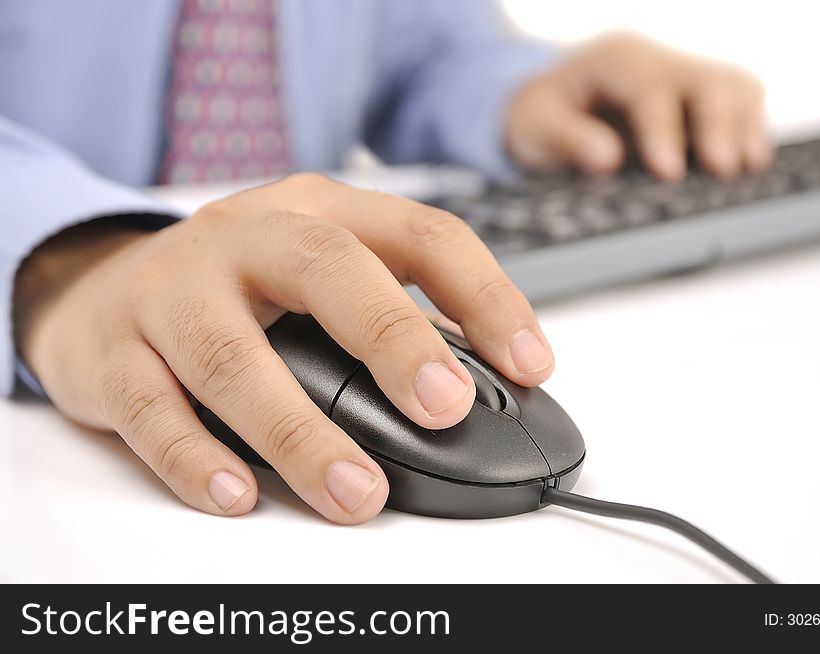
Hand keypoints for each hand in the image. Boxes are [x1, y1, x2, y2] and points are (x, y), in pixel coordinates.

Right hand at [13, 174, 553, 522]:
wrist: (102, 285)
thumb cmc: (238, 286)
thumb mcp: (319, 276)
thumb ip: (389, 319)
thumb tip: (476, 388)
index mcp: (318, 212)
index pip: (421, 235)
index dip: (486, 295)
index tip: (531, 363)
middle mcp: (247, 235)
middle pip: (327, 268)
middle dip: (394, 337)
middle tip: (444, 408)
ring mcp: (173, 288)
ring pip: (233, 354)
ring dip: (300, 431)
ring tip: (357, 491)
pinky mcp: (113, 348)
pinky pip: (151, 406)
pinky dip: (197, 456)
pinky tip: (238, 492)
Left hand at [506, 32, 772, 179]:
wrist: (547, 105)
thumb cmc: (538, 116)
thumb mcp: (533, 126)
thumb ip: (565, 139)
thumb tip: (605, 159)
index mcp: (615, 59)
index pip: (650, 88)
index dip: (663, 130)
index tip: (668, 172)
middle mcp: (656, 60)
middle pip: (706, 80)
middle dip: (719, 125)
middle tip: (723, 170)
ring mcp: (682, 76)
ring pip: (733, 86)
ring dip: (745, 126)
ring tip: (749, 168)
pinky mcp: (699, 99)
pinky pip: (740, 103)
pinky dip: (751, 129)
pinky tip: (752, 162)